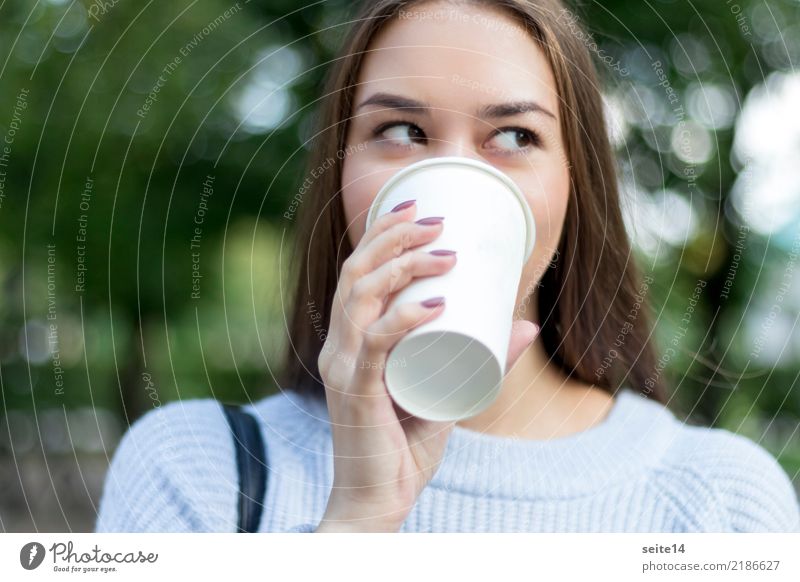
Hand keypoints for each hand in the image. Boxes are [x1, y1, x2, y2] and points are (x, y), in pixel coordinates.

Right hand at [315, 201, 537, 532]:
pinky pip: (375, 345)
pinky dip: (403, 318)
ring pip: (361, 297)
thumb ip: (483, 359)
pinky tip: (435, 302)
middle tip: (437, 222)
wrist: (378, 500)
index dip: (379, 233)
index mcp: (350, 339)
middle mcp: (338, 345)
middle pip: (355, 272)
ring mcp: (342, 366)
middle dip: (392, 236)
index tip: (417, 207)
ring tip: (444, 251)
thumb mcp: (450, 391)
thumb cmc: (407, 445)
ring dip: (402, 265)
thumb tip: (527, 327)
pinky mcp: (355, 392)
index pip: (356, 272)